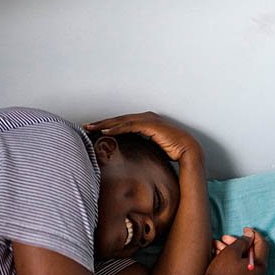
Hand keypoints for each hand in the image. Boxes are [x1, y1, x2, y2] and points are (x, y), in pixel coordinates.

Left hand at [84, 112, 202, 164]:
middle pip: (119, 119)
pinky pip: (129, 126)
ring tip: (91, 128)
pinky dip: (116, 129)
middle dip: (101, 123)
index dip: (108, 126)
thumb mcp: (150, 149)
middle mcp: (146, 118)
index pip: (123, 123)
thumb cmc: (171, 152)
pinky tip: (105, 133)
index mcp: (146, 122)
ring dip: (105, 124)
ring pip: (121, 121)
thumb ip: (139, 147)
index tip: (93, 130)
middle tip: (86, 127)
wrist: (189, 152)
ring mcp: (148, 120)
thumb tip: (128, 156)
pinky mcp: (150, 125)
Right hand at [202, 227, 267, 274]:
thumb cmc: (223, 272)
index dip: (254, 234)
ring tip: (217, 246)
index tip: (245, 229)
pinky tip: (219, 256)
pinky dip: (232, 262)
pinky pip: (240, 270)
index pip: (263, 245)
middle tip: (225, 238)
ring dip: (232, 252)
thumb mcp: (232, 251)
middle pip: (252, 254)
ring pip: (244, 262)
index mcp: (261, 266)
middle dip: (238, 243)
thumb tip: (250, 236)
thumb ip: (243, 241)